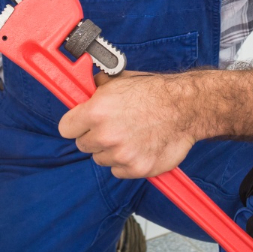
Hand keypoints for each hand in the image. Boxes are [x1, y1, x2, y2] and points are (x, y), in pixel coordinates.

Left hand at [57, 71, 200, 178]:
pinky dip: (126, 163)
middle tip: (112, 128)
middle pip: (84, 145)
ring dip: (111, 151)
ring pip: (101, 159)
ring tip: (130, 136)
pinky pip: (119, 171)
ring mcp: (121, 154)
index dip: (75, 125)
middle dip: (94, 137)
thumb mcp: (121, 80)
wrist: (186, 107)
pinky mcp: (136, 169)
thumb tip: (85, 88)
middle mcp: (105, 135)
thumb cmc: (155, 92)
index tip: (82, 124)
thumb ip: (98, 88)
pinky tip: (139, 147)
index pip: (66, 128)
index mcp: (96, 111)